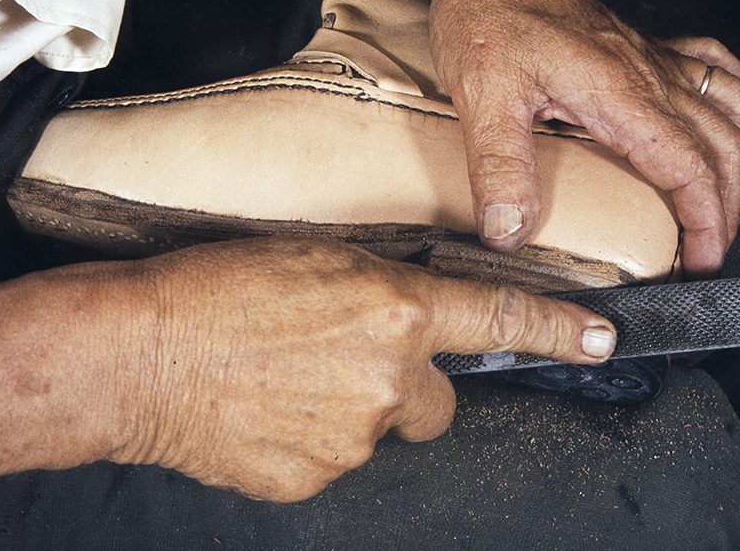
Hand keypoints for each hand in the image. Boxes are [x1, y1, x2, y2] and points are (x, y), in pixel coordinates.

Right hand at [109, 238, 615, 500]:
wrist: (137, 353)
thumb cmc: (215, 287)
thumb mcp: (316, 260)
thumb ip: (383, 295)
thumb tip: (413, 327)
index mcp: (392, 309)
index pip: (498, 316)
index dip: (557, 326)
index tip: (602, 336)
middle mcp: (388, 379)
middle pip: (436, 400)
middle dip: (408, 387)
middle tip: (346, 362)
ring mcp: (354, 437)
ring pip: (381, 429)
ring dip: (352, 410)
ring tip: (288, 380)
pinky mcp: (316, 478)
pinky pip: (336, 458)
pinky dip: (313, 439)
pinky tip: (269, 412)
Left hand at [426, 0, 739, 275]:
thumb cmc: (488, 20)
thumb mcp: (483, 99)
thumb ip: (498, 167)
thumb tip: (508, 230)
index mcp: (618, 95)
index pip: (688, 166)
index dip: (705, 220)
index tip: (705, 261)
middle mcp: (647, 76)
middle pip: (720, 146)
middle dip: (727, 208)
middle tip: (712, 253)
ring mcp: (650, 60)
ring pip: (728, 110)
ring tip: (733, 210)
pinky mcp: (641, 51)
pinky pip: (714, 69)